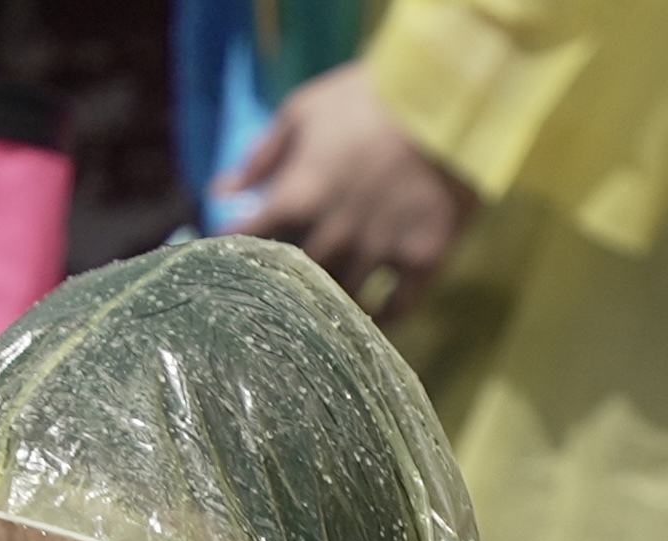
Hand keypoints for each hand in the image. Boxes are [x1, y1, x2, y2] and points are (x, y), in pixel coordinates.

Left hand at [217, 65, 478, 304]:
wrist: (447, 102)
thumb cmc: (368, 97)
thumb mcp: (303, 110)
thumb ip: (261, 156)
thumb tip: (220, 192)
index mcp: (298, 196)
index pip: (251, 237)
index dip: (234, 247)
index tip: (227, 254)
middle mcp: (335, 233)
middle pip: (295, 275)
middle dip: (280, 281)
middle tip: (273, 287)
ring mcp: (380, 251)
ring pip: (343, 296)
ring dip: (327, 302)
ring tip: (319, 309)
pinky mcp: (422, 259)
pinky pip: (398, 305)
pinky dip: (381, 315)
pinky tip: (371, 316)